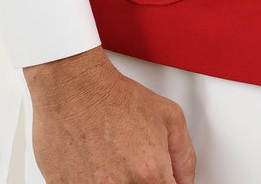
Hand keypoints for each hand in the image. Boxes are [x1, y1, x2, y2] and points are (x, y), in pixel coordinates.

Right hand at [24, 46, 196, 183]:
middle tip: (133, 161)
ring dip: (115, 180)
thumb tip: (185, 182)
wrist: (76, 86)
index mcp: (150, 173)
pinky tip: (94, 161)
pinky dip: (93, 179)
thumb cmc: (116, 97)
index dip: (165, 183)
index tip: (160, 176)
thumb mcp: (168, 115)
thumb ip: (184, 156)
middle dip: (140, 179)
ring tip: (111, 159)